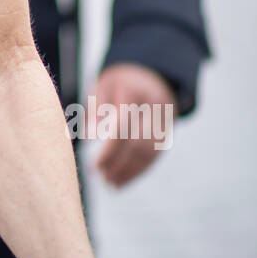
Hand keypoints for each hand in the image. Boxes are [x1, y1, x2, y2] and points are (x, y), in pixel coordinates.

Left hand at [87, 63, 176, 186]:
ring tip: (110, 184)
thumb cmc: (119, 83)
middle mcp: (154, 106)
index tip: (94, 166)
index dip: (110, 150)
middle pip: (138, 142)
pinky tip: (123, 181)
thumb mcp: (103, 85)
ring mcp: (165, 120)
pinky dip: (139, 170)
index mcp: (134, 91)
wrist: (152, 73)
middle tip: (100, 177)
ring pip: (150, 152)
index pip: (124, 126)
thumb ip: (96, 109)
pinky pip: (155, 154)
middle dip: (119, 164)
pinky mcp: (168, 131)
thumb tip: (89, 137)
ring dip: (130, 171)